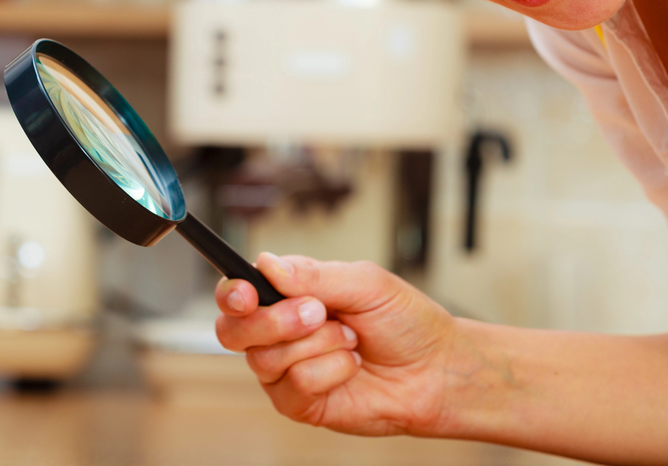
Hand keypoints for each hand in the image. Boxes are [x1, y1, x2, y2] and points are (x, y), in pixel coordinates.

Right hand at [215, 253, 464, 436]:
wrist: (435, 369)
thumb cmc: (404, 322)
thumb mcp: (365, 283)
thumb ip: (315, 275)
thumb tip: (267, 264)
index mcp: (287, 295)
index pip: (236, 292)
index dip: (232, 292)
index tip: (247, 293)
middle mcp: (278, 332)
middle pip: (233, 330)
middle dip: (274, 320)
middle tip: (318, 312)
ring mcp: (285, 370)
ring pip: (266, 358)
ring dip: (318, 344)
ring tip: (351, 340)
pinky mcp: (299, 403)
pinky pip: (295, 385)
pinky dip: (330, 371)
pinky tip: (351, 366)